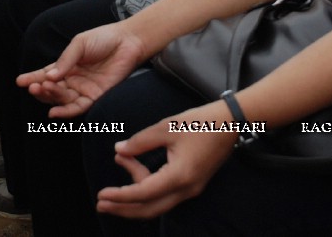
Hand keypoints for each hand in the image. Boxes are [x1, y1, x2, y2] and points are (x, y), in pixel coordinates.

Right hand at [17, 21, 146, 117]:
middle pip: (53, 90)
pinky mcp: (97, 97)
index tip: (19, 81)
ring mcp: (84, 89)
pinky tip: (54, 113)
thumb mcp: (79, 44)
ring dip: (51, 98)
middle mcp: (73, 80)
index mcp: (66, 66)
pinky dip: (66, 112)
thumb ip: (65, 60)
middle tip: (34, 87)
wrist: (128, 41)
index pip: (46, 75)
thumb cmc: (103, 39)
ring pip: (63, 99)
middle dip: (41, 89)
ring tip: (42, 91)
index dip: (32, 78)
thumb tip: (49, 76)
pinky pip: (79, 107)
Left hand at [96, 100, 236, 219]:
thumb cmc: (200, 123)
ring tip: (120, 161)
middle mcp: (186, 189)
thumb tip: (118, 150)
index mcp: (179, 176)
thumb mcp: (166, 128)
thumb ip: (140, 142)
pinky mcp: (191, 183)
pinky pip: (164, 193)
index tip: (101, 195)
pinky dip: (147, 184)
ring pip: (156, 202)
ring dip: (134, 192)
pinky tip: (135, 167)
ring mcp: (190, 189)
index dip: (120, 196)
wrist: (231, 122)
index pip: (143, 193)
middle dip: (123, 208)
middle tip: (100, 203)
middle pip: (149, 209)